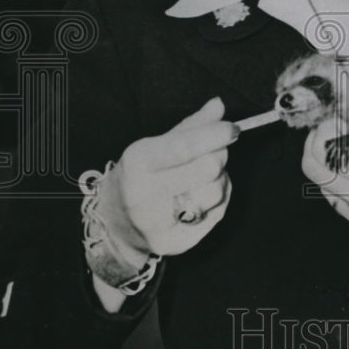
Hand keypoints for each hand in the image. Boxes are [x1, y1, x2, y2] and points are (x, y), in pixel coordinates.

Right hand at [96, 96, 236, 259]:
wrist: (115, 221)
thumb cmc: (140, 175)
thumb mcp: (156, 144)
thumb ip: (190, 126)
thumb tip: (219, 106)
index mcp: (138, 163)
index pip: (183, 147)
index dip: (213, 135)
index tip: (232, 128)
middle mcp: (145, 195)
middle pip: (207, 169)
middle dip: (220, 154)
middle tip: (217, 149)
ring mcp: (160, 223)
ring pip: (216, 192)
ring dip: (220, 178)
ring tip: (204, 176)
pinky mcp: (176, 243)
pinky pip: (217, 214)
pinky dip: (218, 200)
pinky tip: (201, 195)